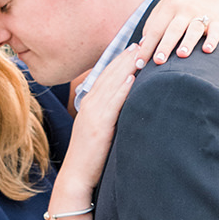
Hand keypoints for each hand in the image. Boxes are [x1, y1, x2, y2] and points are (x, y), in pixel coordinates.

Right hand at [56, 44, 137, 194]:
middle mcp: (89, 105)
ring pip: (111, 84)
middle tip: (142, 41)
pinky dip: (121, 89)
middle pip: (109, 74)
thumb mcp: (100, 129)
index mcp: (89, 104)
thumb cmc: (92, 157)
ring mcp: (92, 115)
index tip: (134, 46)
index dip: (120, 59)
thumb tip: (128, 104)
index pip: (106, 75)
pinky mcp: (97, 127)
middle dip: (125, 56)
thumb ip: (111, 114)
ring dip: (126, 67)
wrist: (76, 178)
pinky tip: (132, 78)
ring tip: (141, 52)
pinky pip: (112, 104)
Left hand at [136, 0, 218, 65]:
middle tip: (157, 61)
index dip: (147, 46)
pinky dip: (212, 40)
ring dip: (188, 42)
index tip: (139, 63)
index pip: (155, 29)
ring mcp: (202, 15)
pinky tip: (208, 50)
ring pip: (194, 29)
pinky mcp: (218, 20)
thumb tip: (141, 45)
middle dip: (165, 45)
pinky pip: (216, 30)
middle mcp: (185, 10)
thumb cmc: (181, 2)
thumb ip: (152, 24)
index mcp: (169, 8)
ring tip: (181, 55)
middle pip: (173, 29)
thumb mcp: (165, 6)